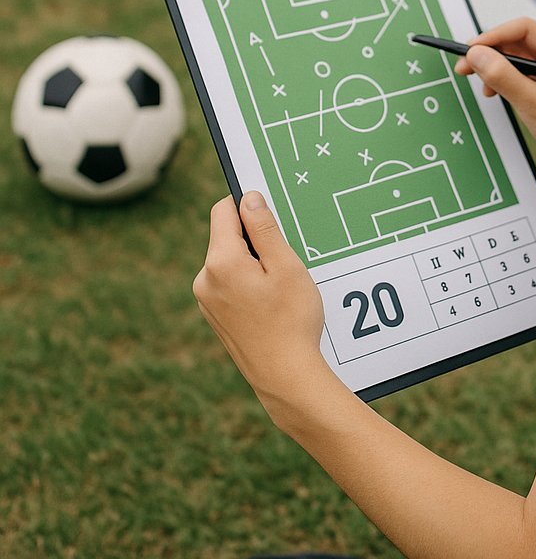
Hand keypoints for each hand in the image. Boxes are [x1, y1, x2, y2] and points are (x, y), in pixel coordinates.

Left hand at [193, 192, 331, 424]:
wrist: (284, 376)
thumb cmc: (291, 320)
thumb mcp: (286, 266)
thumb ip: (264, 228)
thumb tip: (249, 199)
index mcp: (220, 261)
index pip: (224, 210)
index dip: (248, 206)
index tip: (272, 217)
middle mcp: (204, 278)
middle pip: (226, 236)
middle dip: (255, 239)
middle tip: (285, 262)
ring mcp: (206, 299)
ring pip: (229, 260)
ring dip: (253, 262)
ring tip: (280, 287)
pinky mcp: (213, 315)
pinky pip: (228, 282)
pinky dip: (248, 282)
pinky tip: (271, 303)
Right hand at [454, 18, 535, 200]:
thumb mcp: (535, 105)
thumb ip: (504, 77)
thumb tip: (476, 54)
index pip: (523, 29)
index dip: (493, 36)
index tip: (470, 50)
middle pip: (516, 40)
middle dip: (489, 53)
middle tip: (465, 68)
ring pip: (514, 55)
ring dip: (494, 67)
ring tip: (483, 87)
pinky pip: (518, 70)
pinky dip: (502, 78)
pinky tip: (494, 92)